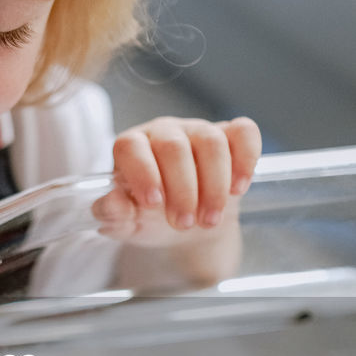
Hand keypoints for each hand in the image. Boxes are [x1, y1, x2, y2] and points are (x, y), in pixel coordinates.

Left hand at [93, 115, 260, 243]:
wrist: (188, 225)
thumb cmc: (152, 218)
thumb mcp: (128, 223)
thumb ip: (114, 214)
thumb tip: (110, 204)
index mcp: (132, 147)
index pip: (131, 146)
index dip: (142, 172)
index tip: (153, 203)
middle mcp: (164, 132)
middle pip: (174, 147)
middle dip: (182, 190)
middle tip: (182, 224)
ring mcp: (199, 130)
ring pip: (211, 143)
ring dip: (214, 185)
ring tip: (209, 220)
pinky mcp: (231, 136)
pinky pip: (244, 133)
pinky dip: (245, 159)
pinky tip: (239, 189)